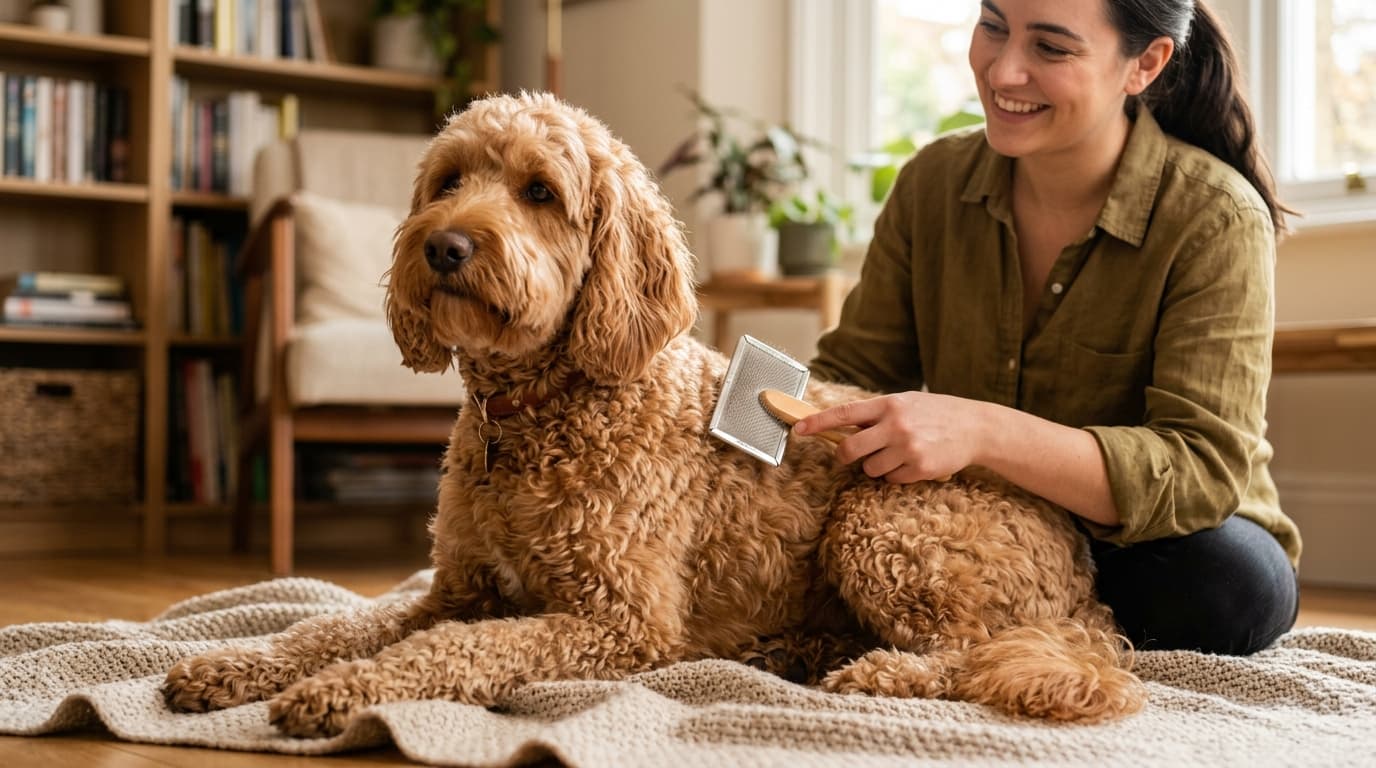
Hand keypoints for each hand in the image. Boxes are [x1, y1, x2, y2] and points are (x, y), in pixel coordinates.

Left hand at [793, 391, 986, 482]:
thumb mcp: (904, 403)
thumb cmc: (934, 414)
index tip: (798, 429)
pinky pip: (891, 479)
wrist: (975, 427)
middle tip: (851, 456)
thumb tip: (840, 427)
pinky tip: (913, 462)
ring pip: (870, 469)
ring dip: (877, 466)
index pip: (844, 413)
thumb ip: (875, 414)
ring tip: (897, 454)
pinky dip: (896, 475)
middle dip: (845, 457)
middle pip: (850, 449)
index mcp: (889, 404)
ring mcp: (908, 447)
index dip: (817, 422)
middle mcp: (896, 425)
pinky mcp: (919, 468)